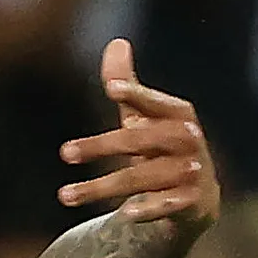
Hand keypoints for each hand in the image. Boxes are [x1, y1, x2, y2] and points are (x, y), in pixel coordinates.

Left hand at [58, 39, 217, 229]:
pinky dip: (150, 209)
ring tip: (64, 195)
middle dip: (101, 145)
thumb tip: (116, 42)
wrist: (194, 199)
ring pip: (143, 178)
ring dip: (103, 187)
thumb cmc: (160, 150)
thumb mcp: (143, 119)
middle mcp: (189, 141)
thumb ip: (127, 87)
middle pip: (141, 141)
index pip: (156, 103)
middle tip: (63, 152)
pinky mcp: (193, 204)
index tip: (112, 90)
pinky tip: (124, 214)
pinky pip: (170, 205)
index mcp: (178, 116)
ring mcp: (192, 173)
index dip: (138, 94)